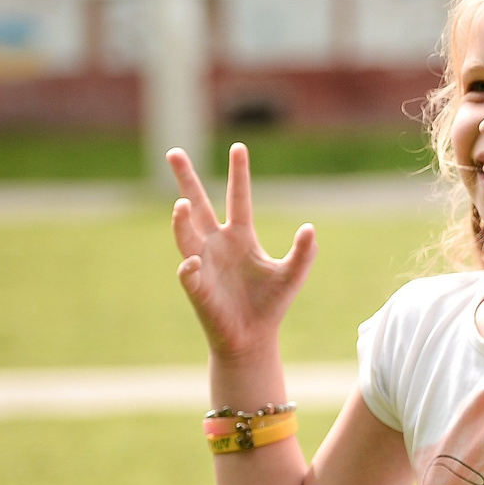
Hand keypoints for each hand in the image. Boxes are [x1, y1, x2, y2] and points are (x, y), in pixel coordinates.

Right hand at [170, 143, 315, 362]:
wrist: (253, 337)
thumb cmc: (270, 304)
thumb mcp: (293, 274)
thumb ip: (304, 252)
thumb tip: (309, 228)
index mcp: (241, 236)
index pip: (238, 198)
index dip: (239, 173)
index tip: (238, 147)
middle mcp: (217, 244)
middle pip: (199, 204)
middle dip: (186, 180)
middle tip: (174, 152)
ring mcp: (204, 263)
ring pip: (186, 235)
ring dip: (182, 221)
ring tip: (180, 205)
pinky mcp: (197, 288)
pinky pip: (190, 273)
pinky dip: (191, 267)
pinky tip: (194, 263)